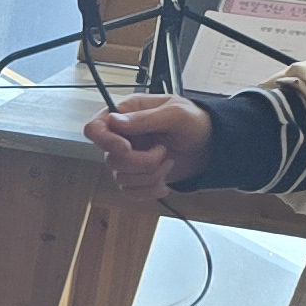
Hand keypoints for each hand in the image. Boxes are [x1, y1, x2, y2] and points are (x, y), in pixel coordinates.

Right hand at [87, 95, 212, 195]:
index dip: (105, 140)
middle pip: (109, 159)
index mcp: (126, 113)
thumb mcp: (176, 113)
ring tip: (168, 162)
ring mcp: (128, 158)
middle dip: (140, 162)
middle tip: (163, 152)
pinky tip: (164, 181)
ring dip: (150, 175)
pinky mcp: (136, 177)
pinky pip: (130, 191)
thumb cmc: (196, 122)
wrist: (211, 147)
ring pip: (120, 178)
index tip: (126, 148)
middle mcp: (122, 136)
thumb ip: (145, 118)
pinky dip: (150, 189)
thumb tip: (114, 121)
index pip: (94, 128)